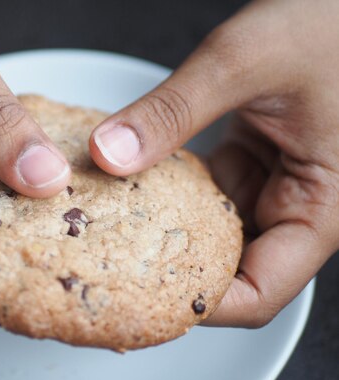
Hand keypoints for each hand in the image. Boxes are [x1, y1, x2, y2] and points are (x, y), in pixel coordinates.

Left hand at [89, 0, 338, 326]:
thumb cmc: (330, 20)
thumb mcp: (246, 61)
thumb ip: (174, 111)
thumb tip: (110, 153)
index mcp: (322, 208)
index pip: (260, 293)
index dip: (202, 305)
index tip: (140, 297)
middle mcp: (303, 204)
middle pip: (234, 268)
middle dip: (176, 271)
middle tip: (115, 266)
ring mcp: (281, 182)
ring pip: (218, 229)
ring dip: (171, 226)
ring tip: (116, 228)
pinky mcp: (260, 158)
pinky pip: (213, 191)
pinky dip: (178, 188)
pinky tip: (140, 178)